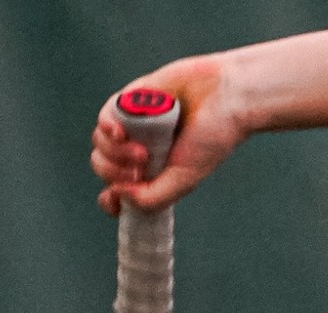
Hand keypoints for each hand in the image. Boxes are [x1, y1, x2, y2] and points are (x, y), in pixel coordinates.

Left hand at [91, 54, 248, 214]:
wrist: (226, 97)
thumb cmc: (213, 137)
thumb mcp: (185, 179)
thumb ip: (152, 197)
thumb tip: (117, 193)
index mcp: (156, 172)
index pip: (121, 192)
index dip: (111, 199)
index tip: (114, 199)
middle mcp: (142, 150)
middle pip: (105, 168)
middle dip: (114, 173)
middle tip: (140, 167)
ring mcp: (134, 126)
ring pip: (101, 145)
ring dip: (115, 152)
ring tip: (141, 150)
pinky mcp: (130, 101)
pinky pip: (104, 119)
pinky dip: (106, 128)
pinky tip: (119, 132)